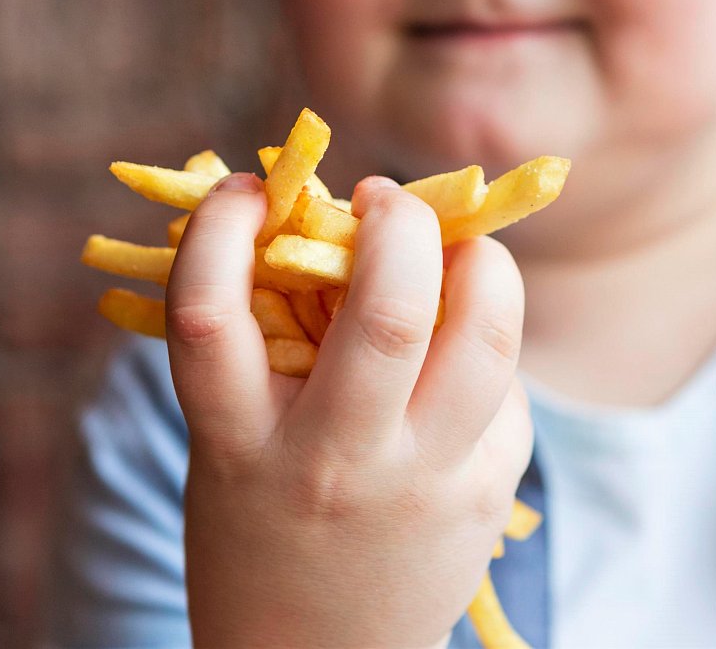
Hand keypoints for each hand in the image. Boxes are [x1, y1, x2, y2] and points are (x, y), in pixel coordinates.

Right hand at [166, 172, 531, 647]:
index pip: (209, 312)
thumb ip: (270, 347)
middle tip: (382, 201)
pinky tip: (461, 346)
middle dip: (398, 222)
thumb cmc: (261, 527)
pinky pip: (506, 387)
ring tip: (454, 249)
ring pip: (488, 338)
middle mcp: (335, 463)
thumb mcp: (231, 444)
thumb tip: (332, 224)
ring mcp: (423, 484)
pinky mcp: (486, 494)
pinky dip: (487, 340)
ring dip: (482, 262)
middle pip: (389, 312)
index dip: (221, 226)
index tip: (247, 187)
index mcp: (237, 445)